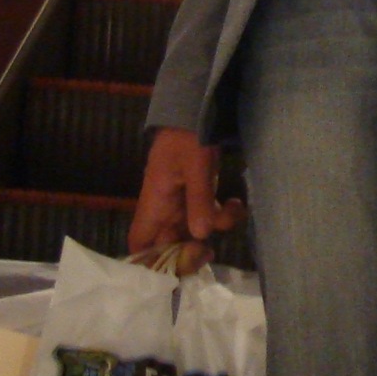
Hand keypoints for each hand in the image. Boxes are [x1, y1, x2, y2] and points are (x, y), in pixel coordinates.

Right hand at [127, 127, 246, 271]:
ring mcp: (182, 201)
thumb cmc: (188, 134)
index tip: (175, 268)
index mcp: (154, 202)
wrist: (197, 107)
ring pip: (195, 231)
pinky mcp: (198, 193)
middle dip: (193, 251)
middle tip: (211, 250)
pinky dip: (223, 214)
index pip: (139, 244)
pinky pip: (208, 215)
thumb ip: (199, 200)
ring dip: (217, 226)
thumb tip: (201, 236)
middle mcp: (165, 207)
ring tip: (234, 209)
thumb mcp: (196, 165)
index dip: (150, 263)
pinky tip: (237, 202)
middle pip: (170, 245)